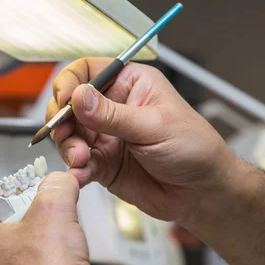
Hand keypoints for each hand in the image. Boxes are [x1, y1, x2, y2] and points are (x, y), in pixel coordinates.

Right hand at [48, 58, 237, 221]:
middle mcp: (113, 108)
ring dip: (68, 147)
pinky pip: (77, 163)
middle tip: (65, 134)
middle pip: (69, 104)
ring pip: (68, 135)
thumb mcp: (154, 125)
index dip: (70, 83)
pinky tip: (81, 174)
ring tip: (81, 159)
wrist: (202, 193)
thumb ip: (112, 114)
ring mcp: (105, 136)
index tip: (65, 101)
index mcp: (129, 84)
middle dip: (62, 119)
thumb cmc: (195, 149)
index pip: (86, 71)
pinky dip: (74, 170)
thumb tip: (79, 97)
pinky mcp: (101, 163)